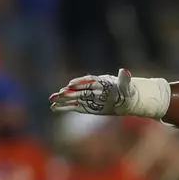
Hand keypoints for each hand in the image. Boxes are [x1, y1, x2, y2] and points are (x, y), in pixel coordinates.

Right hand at [49, 68, 170, 117]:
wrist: (127, 97)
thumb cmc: (127, 90)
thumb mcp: (127, 85)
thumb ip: (124, 79)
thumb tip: (124, 71)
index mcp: (100, 82)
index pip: (88, 81)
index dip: (80, 82)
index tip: (71, 84)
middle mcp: (92, 89)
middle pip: (78, 91)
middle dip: (68, 92)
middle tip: (57, 94)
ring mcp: (89, 98)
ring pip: (74, 98)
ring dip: (63, 100)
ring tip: (51, 101)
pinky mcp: (88, 106)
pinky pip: (75, 107)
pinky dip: (66, 108)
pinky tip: (55, 108)